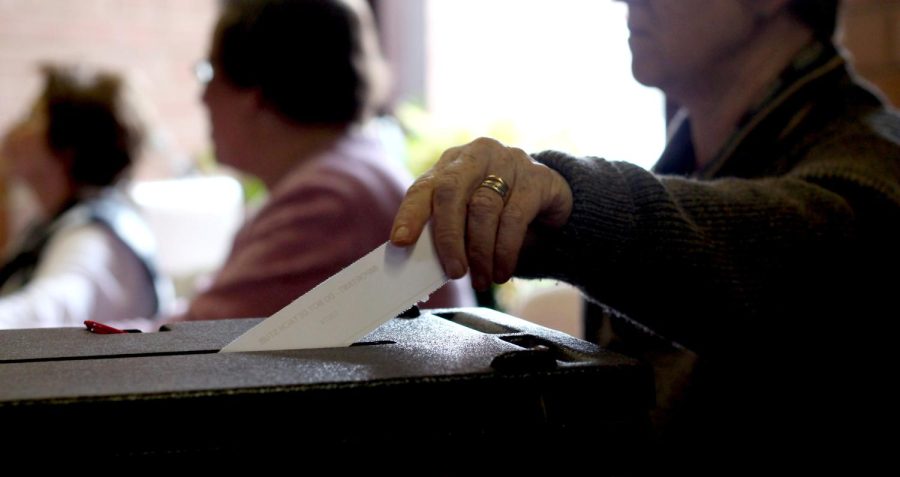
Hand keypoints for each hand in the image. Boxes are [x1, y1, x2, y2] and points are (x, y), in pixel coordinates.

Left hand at [391, 137, 572, 290]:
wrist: (549, 198)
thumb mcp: (470, 216)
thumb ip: (447, 231)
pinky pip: (515, 216)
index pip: (422, 188)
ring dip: (481, 252)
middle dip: (449, 238)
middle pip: (451, 193)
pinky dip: (506, 250)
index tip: (401, 241)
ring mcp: (508, 161)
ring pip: (484, 208)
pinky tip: (503, 270)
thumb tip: (424, 264)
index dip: (410, 215)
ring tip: (482, 279)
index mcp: (450, 165)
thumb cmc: (500, 210)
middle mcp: (476, 156)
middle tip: (454, 272)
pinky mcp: (536, 177)